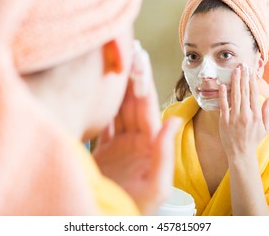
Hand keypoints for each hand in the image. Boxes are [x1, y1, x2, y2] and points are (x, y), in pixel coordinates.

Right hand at [93, 46, 180, 214]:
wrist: (114, 219)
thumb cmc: (139, 207)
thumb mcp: (156, 185)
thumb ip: (163, 153)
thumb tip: (172, 121)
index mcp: (150, 142)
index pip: (146, 105)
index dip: (143, 81)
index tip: (139, 57)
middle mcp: (136, 138)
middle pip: (131, 101)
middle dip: (128, 76)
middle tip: (124, 49)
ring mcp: (119, 142)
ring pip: (117, 107)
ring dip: (114, 85)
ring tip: (111, 61)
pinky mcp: (104, 148)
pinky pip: (102, 120)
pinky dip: (99, 104)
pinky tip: (97, 88)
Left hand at [218, 64, 268, 158]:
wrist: (240, 152)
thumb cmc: (253, 140)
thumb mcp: (265, 128)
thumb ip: (267, 113)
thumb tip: (267, 99)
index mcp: (256, 115)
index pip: (254, 94)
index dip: (252, 81)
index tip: (250, 72)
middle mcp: (246, 114)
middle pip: (244, 92)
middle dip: (243, 77)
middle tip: (242, 66)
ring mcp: (234, 117)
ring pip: (235, 96)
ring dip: (235, 82)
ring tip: (235, 71)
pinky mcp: (224, 120)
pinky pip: (223, 105)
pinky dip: (223, 95)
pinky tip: (223, 86)